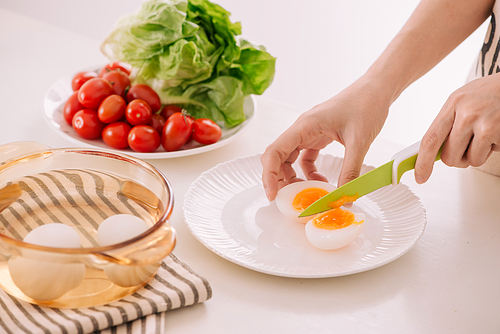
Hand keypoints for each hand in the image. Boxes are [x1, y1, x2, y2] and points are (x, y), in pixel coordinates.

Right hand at [261, 78, 390, 200]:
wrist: (376, 90)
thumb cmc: (366, 105)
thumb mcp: (359, 141)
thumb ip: (350, 171)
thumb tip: (344, 197)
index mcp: (305, 126)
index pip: (275, 152)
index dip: (268, 175)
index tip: (273, 195)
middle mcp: (302, 129)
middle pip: (277, 157)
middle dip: (279, 179)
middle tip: (289, 199)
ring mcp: (309, 132)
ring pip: (289, 158)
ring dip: (293, 177)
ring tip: (307, 193)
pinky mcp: (318, 136)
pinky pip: (305, 158)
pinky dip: (308, 172)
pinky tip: (321, 180)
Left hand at [415, 73, 499, 182]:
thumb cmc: (488, 93)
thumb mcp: (461, 101)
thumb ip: (447, 123)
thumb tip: (432, 150)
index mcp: (453, 104)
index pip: (430, 139)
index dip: (423, 162)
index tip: (420, 176)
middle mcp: (467, 113)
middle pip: (449, 157)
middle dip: (456, 158)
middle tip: (466, 147)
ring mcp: (485, 123)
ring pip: (471, 160)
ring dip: (477, 154)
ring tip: (484, 136)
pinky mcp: (499, 132)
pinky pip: (489, 155)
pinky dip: (493, 148)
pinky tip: (496, 132)